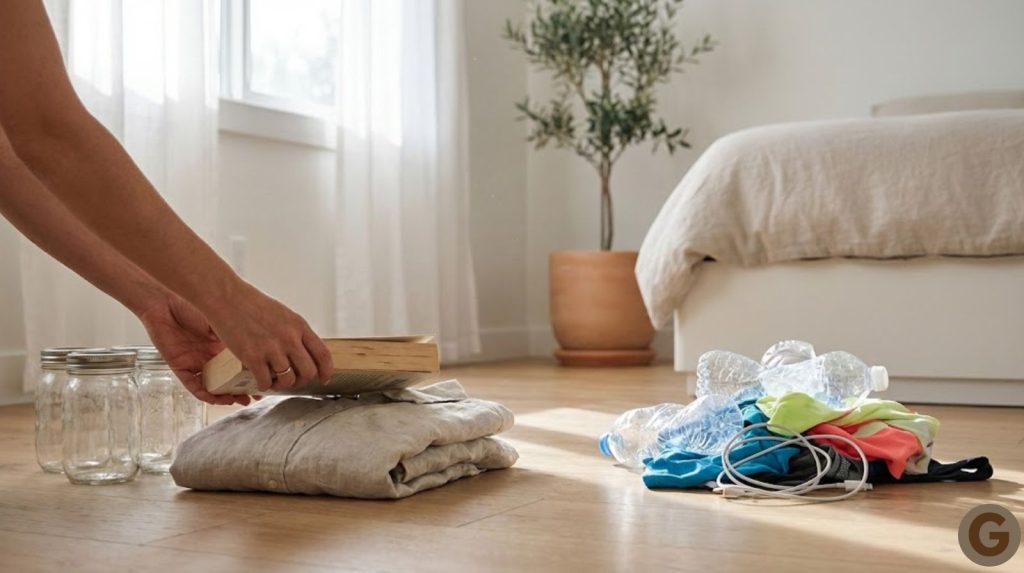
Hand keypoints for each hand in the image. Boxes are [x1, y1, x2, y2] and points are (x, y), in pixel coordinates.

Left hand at [139, 294, 252, 405]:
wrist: (165, 303)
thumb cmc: (191, 305)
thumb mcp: (220, 320)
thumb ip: (234, 335)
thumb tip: (255, 348)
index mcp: (221, 344)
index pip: (239, 364)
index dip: (251, 374)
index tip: (265, 380)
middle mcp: (210, 356)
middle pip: (228, 378)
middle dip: (242, 389)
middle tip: (254, 395)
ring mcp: (196, 363)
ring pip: (212, 386)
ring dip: (225, 396)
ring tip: (237, 400)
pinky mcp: (181, 368)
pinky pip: (194, 386)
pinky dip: (205, 395)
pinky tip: (216, 399)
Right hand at [202, 283, 333, 392]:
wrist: (226, 298)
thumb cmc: (251, 304)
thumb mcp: (283, 314)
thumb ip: (294, 332)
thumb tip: (302, 351)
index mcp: (299, 326)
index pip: (323, 354)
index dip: (326, 371)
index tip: (323, 378)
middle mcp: (289, 338)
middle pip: (308, 372)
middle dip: (302, 381)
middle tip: (292, 380)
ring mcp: (272, 349)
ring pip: (288, 380)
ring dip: (282, 385)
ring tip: (274, 380)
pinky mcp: (252, 357)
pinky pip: (266, 382)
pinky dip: (264, 386)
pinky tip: (260, 381)